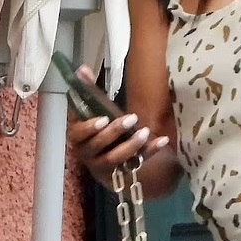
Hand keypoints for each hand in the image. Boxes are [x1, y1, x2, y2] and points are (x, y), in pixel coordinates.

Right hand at [66, 68, 168, 186]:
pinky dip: (150, 152)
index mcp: (79, 138)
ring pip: (115, 159)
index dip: (88, 128)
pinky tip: (162, 140)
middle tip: (132, 117)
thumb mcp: (97, 110)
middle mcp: (88, 154)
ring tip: (145, 131)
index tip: (103, 119)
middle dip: (115, 132)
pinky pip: (136, 163)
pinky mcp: (122, 172)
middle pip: (98, 146)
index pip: (77, 134)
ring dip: (131, 145)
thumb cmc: (101, 129)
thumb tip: (81, 67)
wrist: (110, 158)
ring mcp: (104, 166)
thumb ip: (89, 92)